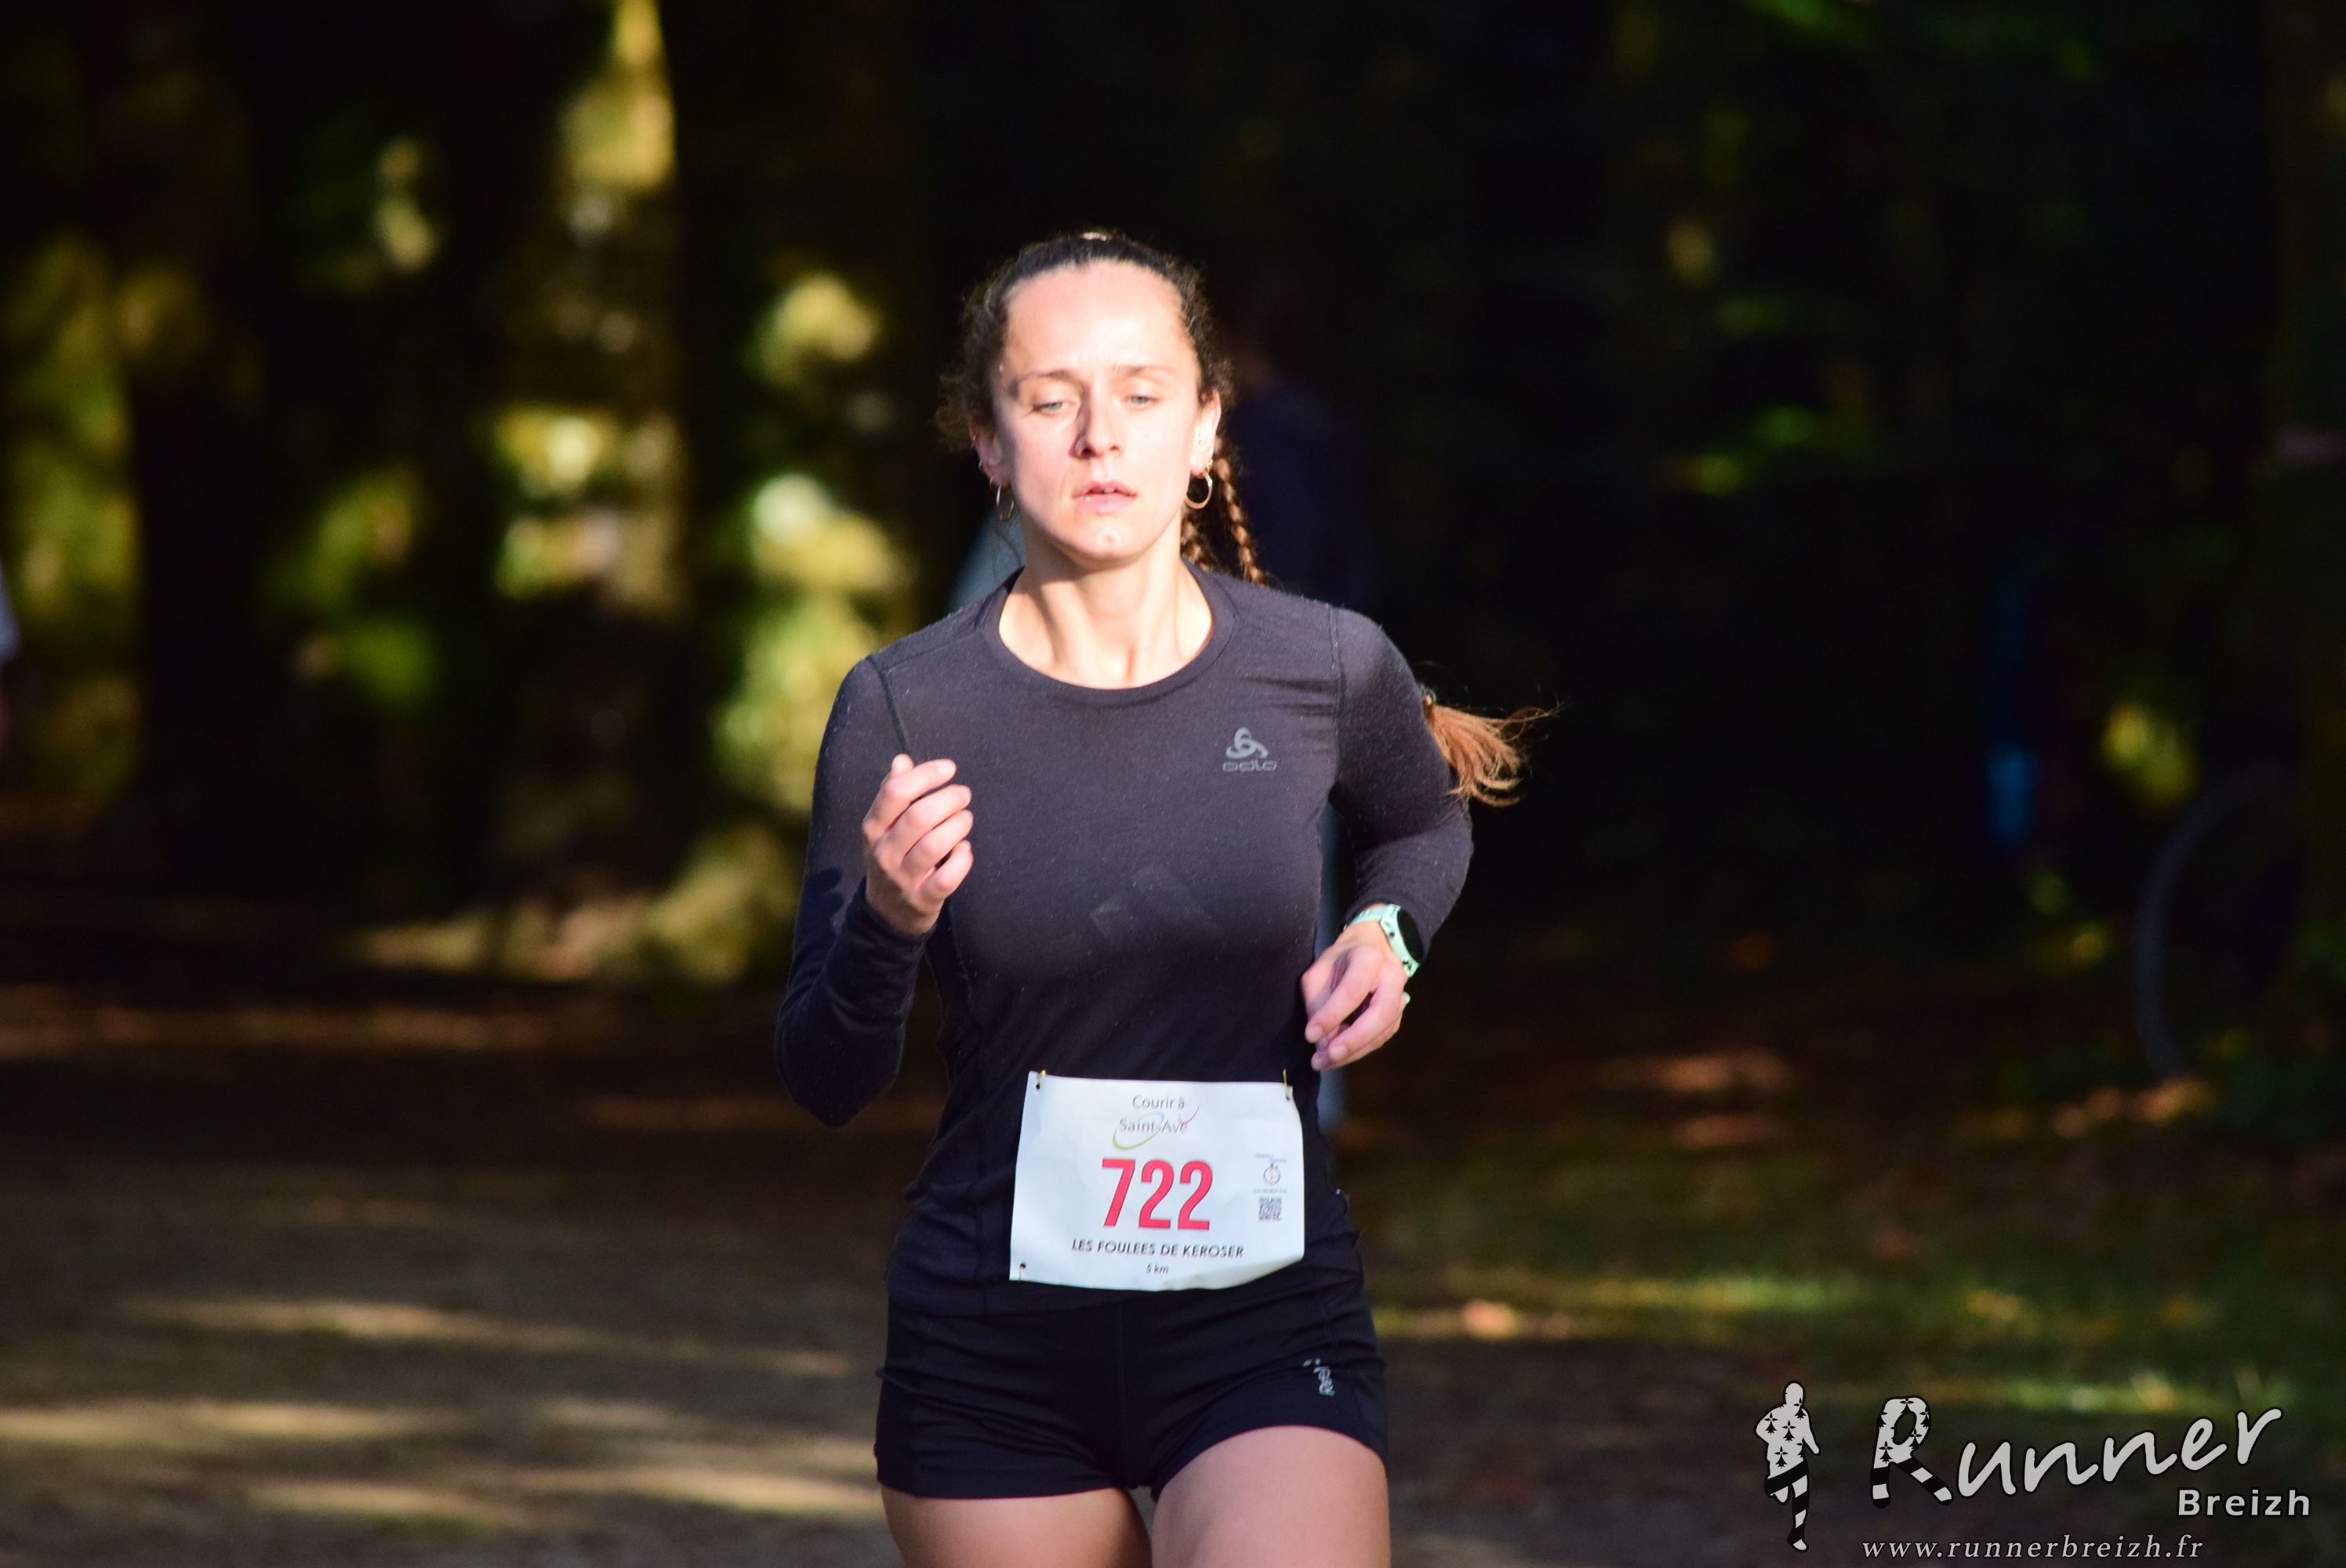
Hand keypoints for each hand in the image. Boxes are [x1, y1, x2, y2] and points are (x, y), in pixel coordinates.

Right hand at [862, 753, 973, 937]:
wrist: (887, 913)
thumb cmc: (892, 858)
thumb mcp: (883, 827)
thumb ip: (892, 793)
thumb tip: (902, 761)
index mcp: (873, 828)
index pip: (894, 793)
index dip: (925, 775)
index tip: (949, 768)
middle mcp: (884, 852)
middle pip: (918, 817)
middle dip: (948, 799)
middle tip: (963, 794)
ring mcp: (903, 878)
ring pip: (934, 845)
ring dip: (957, 826)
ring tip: (966, 818)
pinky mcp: (924, 899)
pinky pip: (947, 878)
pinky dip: (962, 860)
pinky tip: (965, 850)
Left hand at [1298, 920, 1409, 1070]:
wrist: (1369, 948)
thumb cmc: (1340, 960)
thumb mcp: (1319, 971)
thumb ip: (1317, 1003)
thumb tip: (1322, 1041)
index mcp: (1369, 958)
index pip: (1352, 990)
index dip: (1331, 1015)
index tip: (1310, 1035)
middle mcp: (1393, 977)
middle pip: (1381, 1014)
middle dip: (1353, 1040)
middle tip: (1328, 1056)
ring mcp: (1400, 997)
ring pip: (1382, 1031)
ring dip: (1353, 1051)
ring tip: (1325, 1061)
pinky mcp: (1398, 1015)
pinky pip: (1380, 1038)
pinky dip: (1359, 1050)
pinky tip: (1338, 1055)